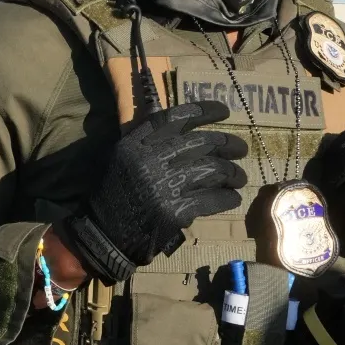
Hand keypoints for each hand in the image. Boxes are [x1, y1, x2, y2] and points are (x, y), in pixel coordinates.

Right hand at [59, 102, 249, 283]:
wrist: (103, 234)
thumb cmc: (116, 194)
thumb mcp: (123, 157)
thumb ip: (149, 141)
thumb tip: (189, 127)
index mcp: (137, 143)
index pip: (177, 117)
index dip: (204, 111)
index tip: (224, 111)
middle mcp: (150, 159)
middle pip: (202, 142)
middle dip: (228, 144)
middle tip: (241, 148)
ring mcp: (163, 186)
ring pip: (212, 170)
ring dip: (232, 173)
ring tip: (240, 177)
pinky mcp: (174, 211)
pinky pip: (211, 199)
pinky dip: (226, 198)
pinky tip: (232, 198)